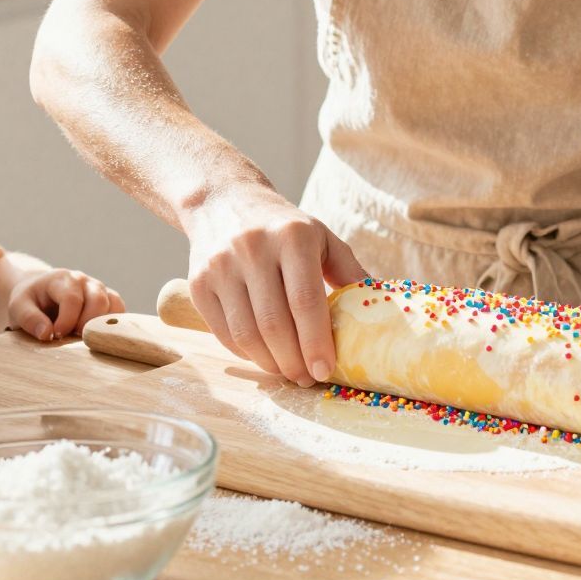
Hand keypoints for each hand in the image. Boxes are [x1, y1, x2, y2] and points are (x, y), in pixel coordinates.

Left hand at [8, 267, 124, 340]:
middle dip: (86, 324)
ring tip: (82, 337)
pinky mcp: (108, 298)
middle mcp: (84, 281)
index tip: (56, 336)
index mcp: (62, 279)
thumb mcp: (18, 307)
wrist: (39, 291)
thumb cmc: (29, 300)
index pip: (72, 299)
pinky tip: (96, 334)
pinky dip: (113, 323)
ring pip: (113, 305)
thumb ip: (29, 318)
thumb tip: (47, 334)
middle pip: (98, 300)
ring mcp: (99, 288)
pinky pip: (119, 310)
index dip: (67, 321)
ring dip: (101, 325)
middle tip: (70, 338)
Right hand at [182, 182, 368, 385]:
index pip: (305, 299)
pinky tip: (264, 356)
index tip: (325, 370)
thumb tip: (382, 311)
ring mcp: (220, 267)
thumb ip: (349, 272)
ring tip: (288, 371)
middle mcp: (252, 249)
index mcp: (292, 236)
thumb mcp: (322, 237)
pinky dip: (246, 354)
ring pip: (246, 334)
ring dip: (270, 363)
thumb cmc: (284, 227)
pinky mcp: (198, 285)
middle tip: (307, 378)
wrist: (225, 202)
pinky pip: (223, 333)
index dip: (316, 340)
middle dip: (294, 361)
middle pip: (274, 323)